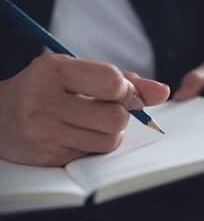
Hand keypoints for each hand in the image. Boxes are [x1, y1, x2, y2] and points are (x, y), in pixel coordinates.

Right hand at [0, 54, 169, 165]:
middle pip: (116, 117)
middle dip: (122, 114)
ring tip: (93, 120)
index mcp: (55, 72)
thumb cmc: (47, 87)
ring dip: (112, 131)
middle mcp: (45, 102)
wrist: (2, 115)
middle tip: (107, 107)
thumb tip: (163, 92)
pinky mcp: (48, 157)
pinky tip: (80, 133)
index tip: (125, 92)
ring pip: (110, 140)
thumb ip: (125, 80)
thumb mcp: (78, 71)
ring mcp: (44, 133)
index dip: (128, 91)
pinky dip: (97, 144)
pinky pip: (95, 154)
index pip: (112, 82)